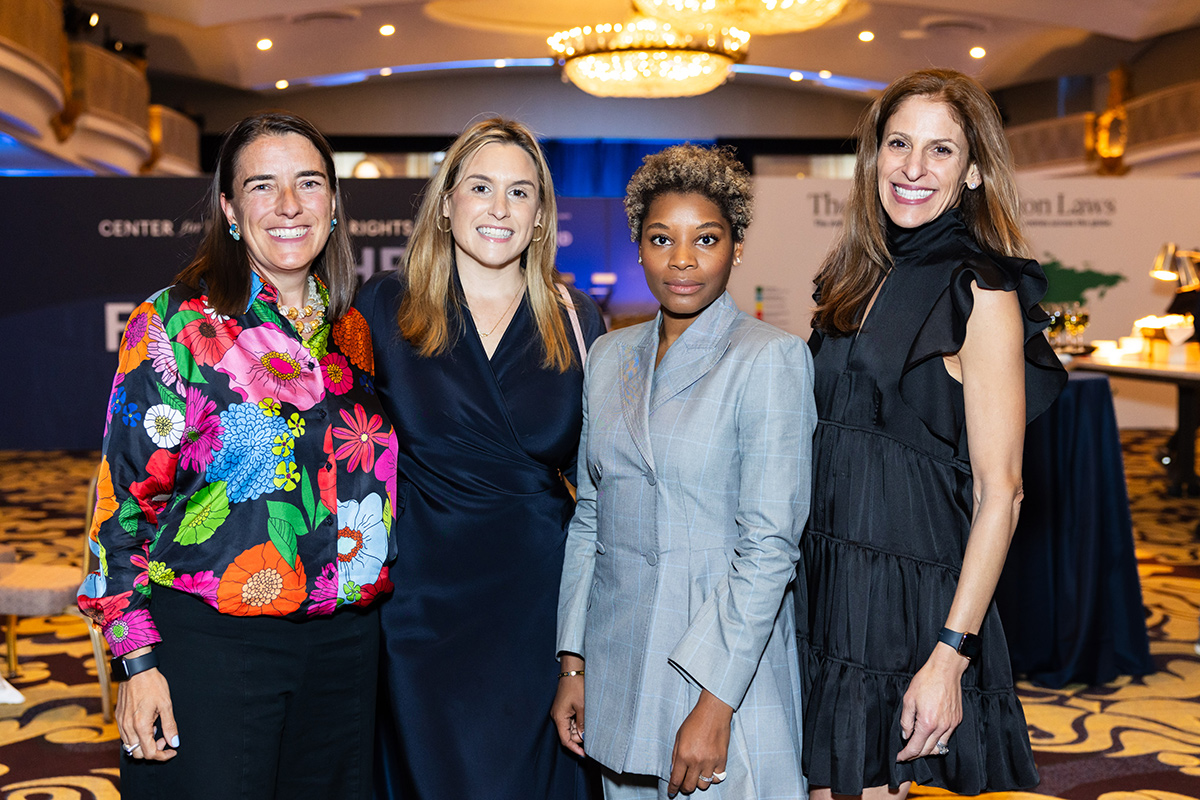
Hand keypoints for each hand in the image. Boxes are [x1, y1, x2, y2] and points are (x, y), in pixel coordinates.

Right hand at [116, 651, 178, 761]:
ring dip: (144, 744)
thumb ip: (170, 726)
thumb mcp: (166, 704)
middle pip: (137, 754)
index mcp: (140, 725)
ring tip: (156, 729)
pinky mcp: (118, 717)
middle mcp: (127, 727)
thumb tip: (174, 742)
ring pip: (130, 746)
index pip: (149, 753)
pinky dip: (137, 737)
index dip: (163, 755)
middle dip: (153, 751)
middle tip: (165, 738)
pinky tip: (147, 724)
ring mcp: (121, 723)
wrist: (136, 669)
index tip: (172, 750)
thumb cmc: (152, 684)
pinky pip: (125, 736)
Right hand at [550, 655, 584, 756]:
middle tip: (593, 739)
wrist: (573, 670)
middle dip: (579, 738)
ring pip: (570, 727)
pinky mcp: (565, 707)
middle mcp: (558, 716)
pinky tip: (587, 721)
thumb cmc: (576, 686)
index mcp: (559, 717)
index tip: (585, 754)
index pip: (565, 739)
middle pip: (568, 734)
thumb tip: (583, 737)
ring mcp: (561, 711)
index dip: (575, 748)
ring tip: (592, 729)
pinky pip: (571, 720)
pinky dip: (579, 723)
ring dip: (580, 730)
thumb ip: (582, 723)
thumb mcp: (582, 706)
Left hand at [669, 689, 731, 795]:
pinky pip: (717, 778)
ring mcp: (710, 762)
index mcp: (683, 755)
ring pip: (704, 785)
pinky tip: (709, 770)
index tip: (672, 792)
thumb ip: (675, 755)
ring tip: (697, 774)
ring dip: (699, 782)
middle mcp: (696, 761)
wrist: (713, 713)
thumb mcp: (678, 737)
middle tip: (684, 784)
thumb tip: (674, 770)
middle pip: (690, 787)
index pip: (676, 780)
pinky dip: (712, 777)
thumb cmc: (694, 722)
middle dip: (685, 788)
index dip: (673, 789)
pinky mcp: (722, 760)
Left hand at [896, 643, 967, 761]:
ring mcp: (951, 725)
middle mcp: (941, 727)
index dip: (906, 755)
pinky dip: (938, 742)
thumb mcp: (908, 699)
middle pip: (927, 751)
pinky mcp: (957, 720)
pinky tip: (930, 737)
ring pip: (939, 748)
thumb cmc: (926, 681)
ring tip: (917, 747)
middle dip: (915, 755)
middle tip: (906, 754)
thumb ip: (906, 721)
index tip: (900, 758)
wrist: (945, 670)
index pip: (915, 748)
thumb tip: (905, 735)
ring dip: (927, 750)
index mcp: (927, 723)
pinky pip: (947, 738)